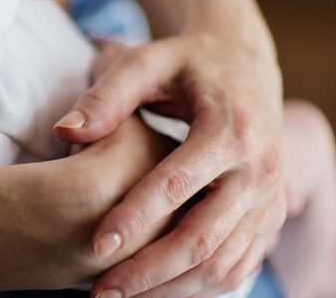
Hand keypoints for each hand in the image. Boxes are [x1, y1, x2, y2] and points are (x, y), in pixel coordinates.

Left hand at [54, 32, 285, 297]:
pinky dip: (197, 289)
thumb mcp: (147, 61)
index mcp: (231, 130)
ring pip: (223, 265)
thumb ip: (106, 95)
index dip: (136, 218)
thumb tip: (65, 131)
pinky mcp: (269, 218)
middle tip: (100, 292)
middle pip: (204, 238)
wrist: (245, 66)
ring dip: (170, 290)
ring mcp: (271, 199)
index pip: (178, 185)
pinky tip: (153, 293)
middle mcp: (260, 170)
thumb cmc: (184, 63)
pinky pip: (237, 267)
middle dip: (149, 272)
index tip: (96, 246)